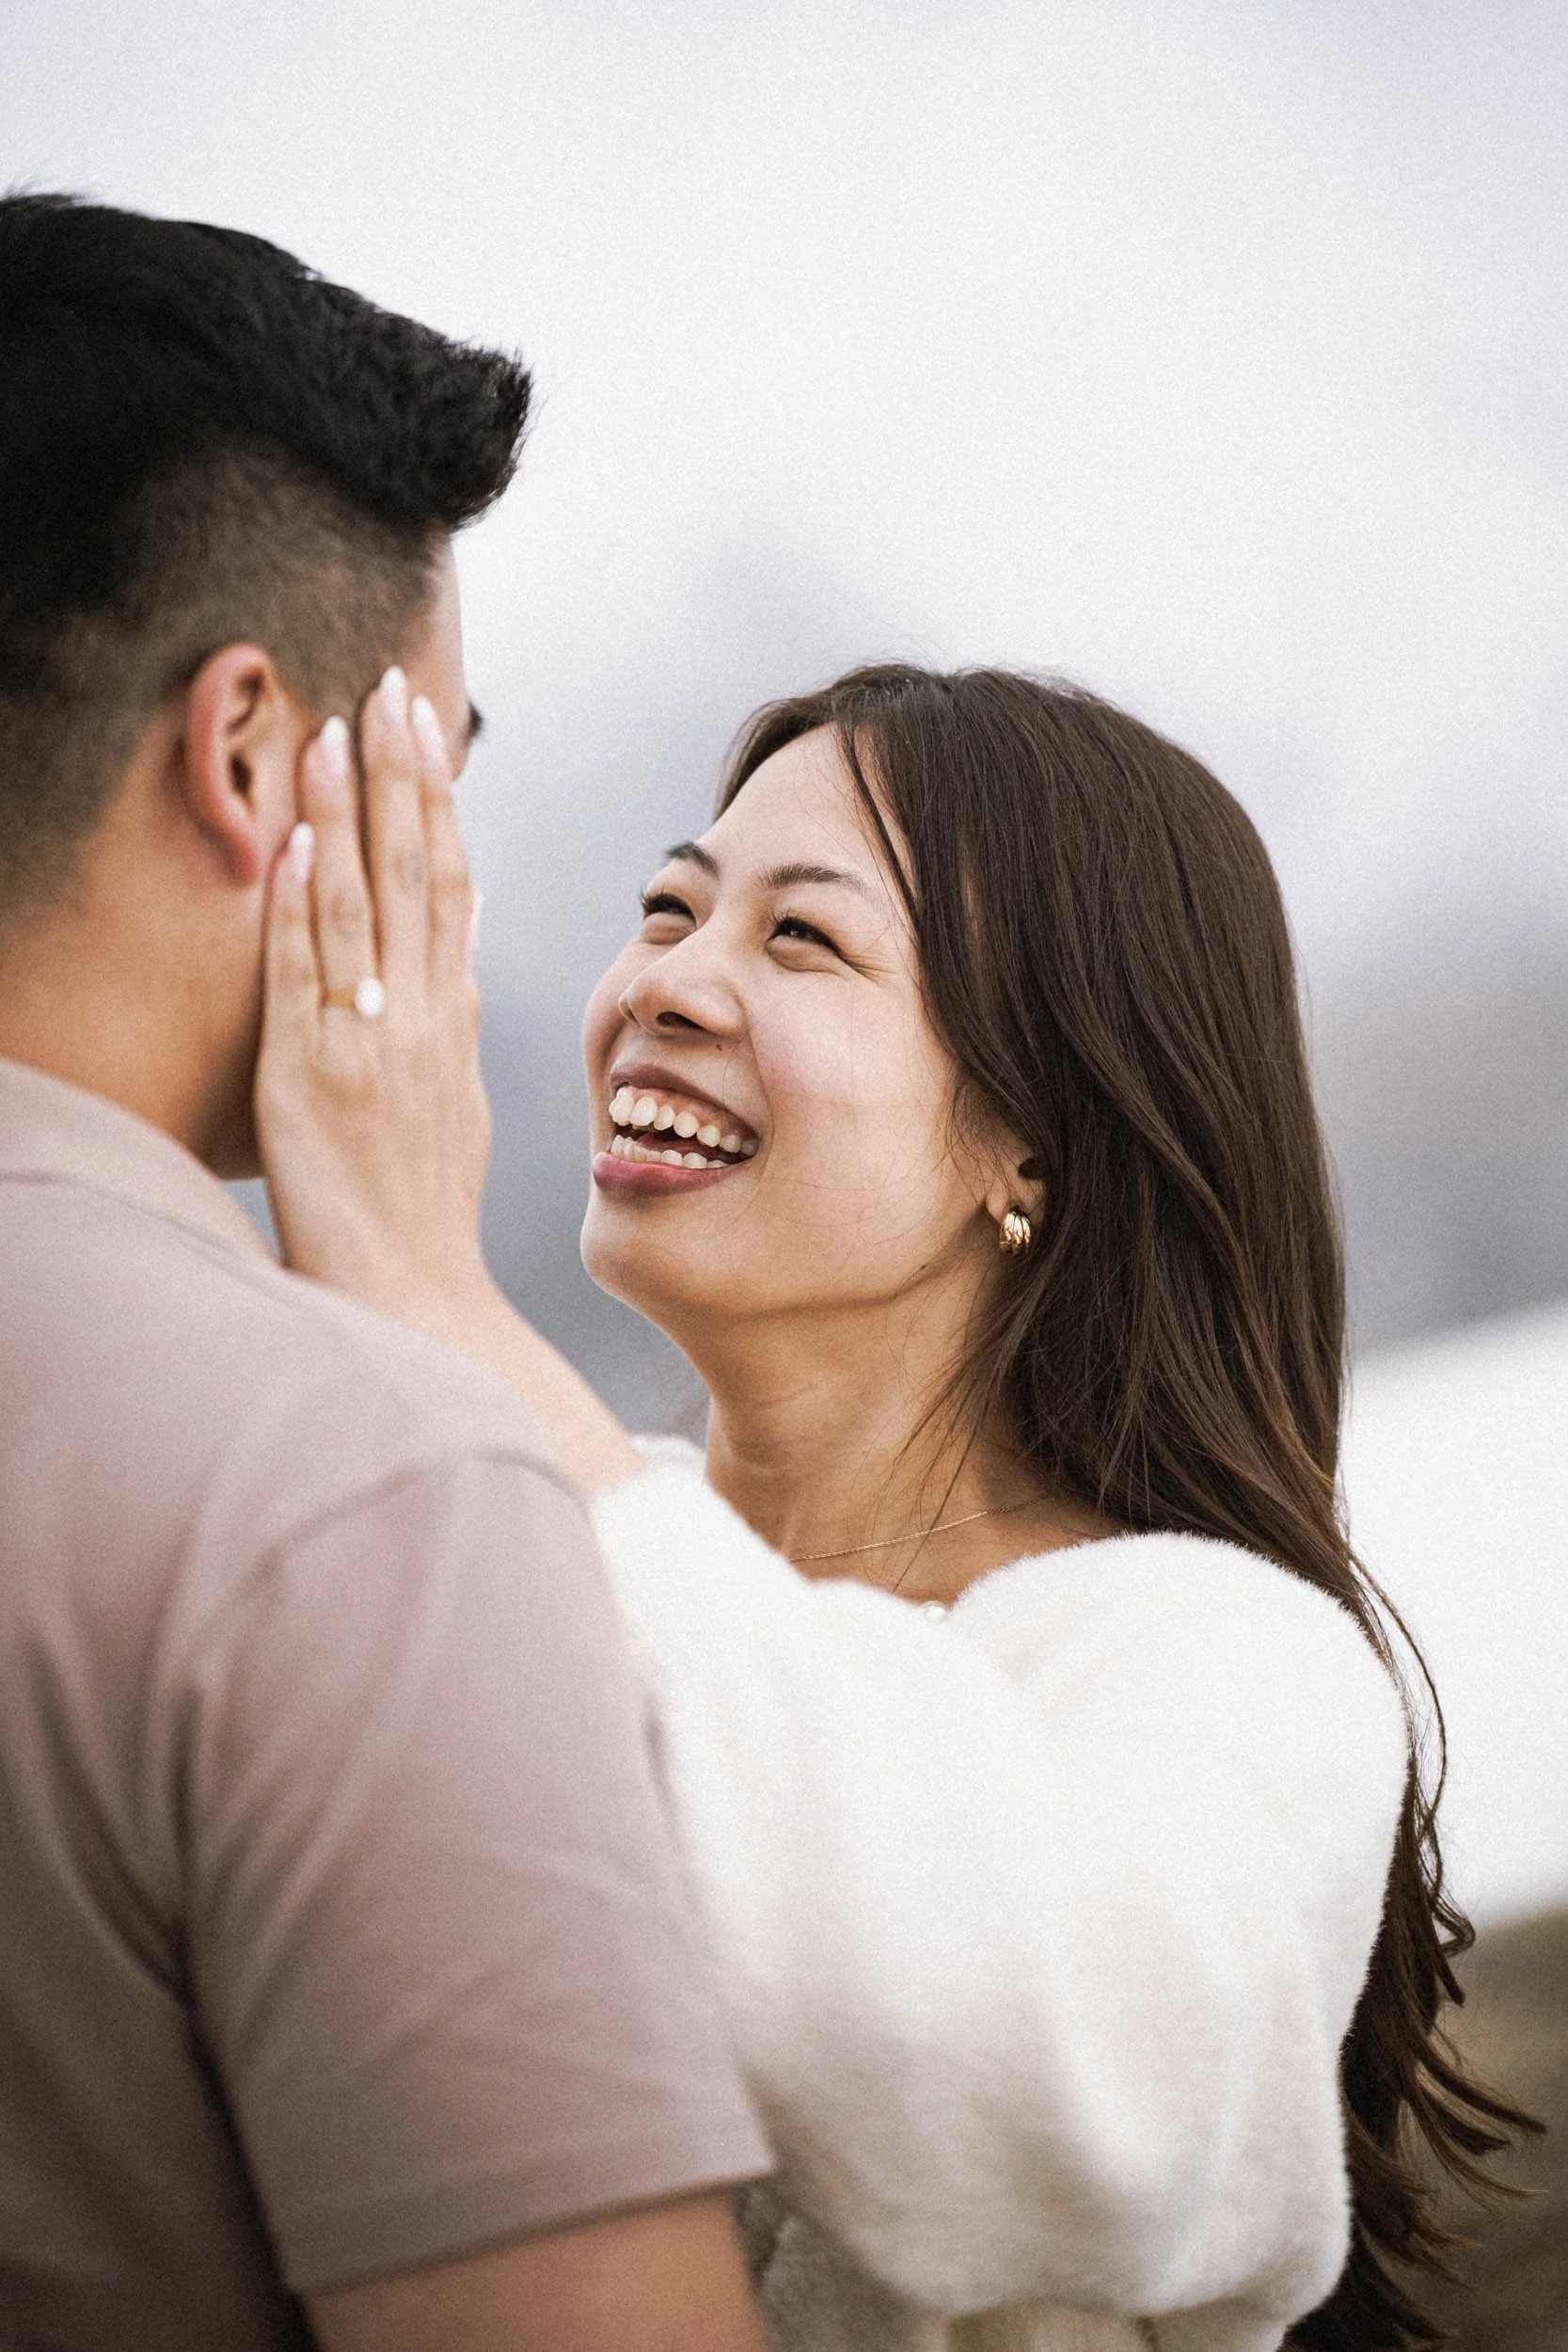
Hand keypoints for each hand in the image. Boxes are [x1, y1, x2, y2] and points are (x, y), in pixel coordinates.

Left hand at [257, 665, 493, 1324]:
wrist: (415, 1291)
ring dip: (348, 814)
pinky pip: (306, 975)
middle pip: (418, 873)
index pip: (452, 883)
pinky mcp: (314, 1075)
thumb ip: (453, 1010)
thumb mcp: (459, 1097)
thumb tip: (461, 933)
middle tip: (393, 688)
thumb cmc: (425, 1206)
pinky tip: (294, 844)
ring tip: (337, 732)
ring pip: (362, 906)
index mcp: (452, 1019)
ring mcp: (370, 1043)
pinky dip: (301, 906)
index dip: (439, 799)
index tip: (427, 724)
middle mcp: (421, 1018)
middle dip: (404, 775)